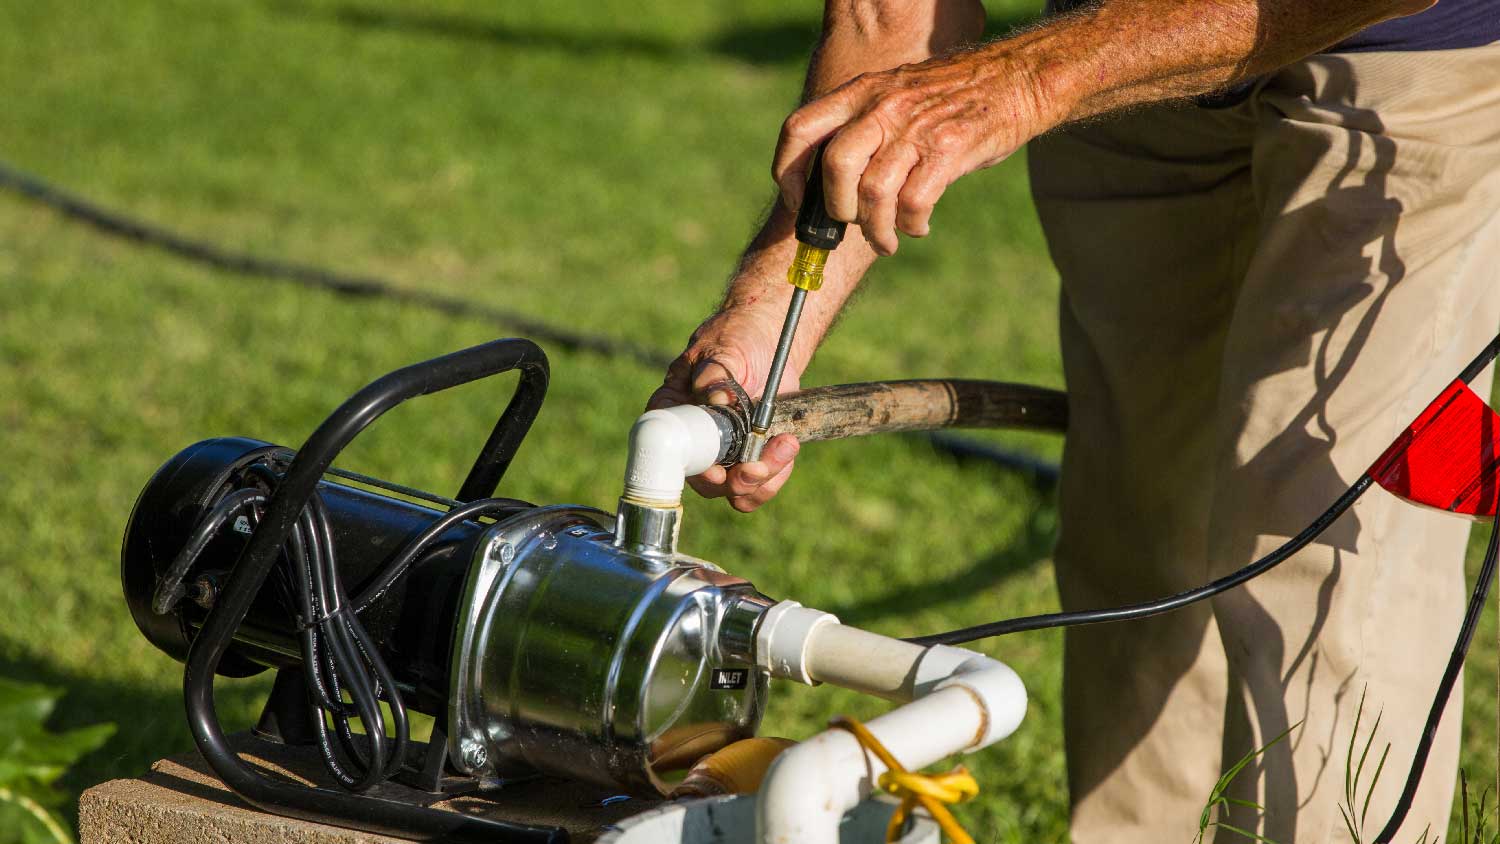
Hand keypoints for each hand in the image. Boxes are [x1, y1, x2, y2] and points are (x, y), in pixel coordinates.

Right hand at [647, 305, 801, 512]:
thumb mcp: (724, 349)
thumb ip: (717, 372)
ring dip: (762, 479)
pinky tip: (788, 447)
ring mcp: (722, 453)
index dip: (693, 470)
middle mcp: (693, 440)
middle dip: (737, 481)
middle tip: (759, 465)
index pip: (669, 451)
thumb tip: (718, 399)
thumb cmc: (736, 339)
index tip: (718, 473)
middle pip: (705, 483)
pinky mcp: (749, 458)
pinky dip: (776, 475)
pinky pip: (759, 485)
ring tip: (786, 445)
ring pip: (734, 491)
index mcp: (673, 411)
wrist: (767, 342)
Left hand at [773, 43, 1054, 255]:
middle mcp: (883, 106)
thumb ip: (864, 127)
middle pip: (834, 166)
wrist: (1017, 79)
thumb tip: (832, 186)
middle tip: (853, 224)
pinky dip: (911, 225)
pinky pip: (914, 203)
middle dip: (838, 209)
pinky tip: (918, 226)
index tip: (799, 203)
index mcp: (861, 92)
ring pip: (873, 193)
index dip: (788, 172)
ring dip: (877, 229)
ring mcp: (916, 128)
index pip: (801, 129)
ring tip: (887, 239)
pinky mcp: (949, 150)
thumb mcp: (896, 93)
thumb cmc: (952, 98)